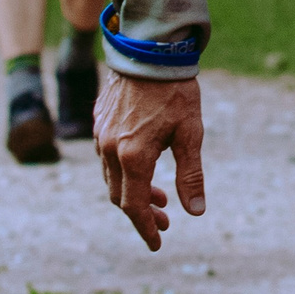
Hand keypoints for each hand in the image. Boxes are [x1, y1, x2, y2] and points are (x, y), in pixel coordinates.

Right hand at [96, 72, 204, 250]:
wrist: (149, 50)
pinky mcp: (99, 122)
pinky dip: (123, 172)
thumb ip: (190, 175)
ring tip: (161, 195)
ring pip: (112, 178)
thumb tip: (195, 212)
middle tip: (166, 221)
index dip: (146, 228)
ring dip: (133, 192)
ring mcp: (100, 135)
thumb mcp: (190, 134)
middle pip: (120, 197)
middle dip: (142, 213)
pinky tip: (143, 166)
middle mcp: (110, 149)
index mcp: (133, 156)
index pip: (134, 206)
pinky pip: (106, 157)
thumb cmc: (175, 91)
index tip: (158, 243)